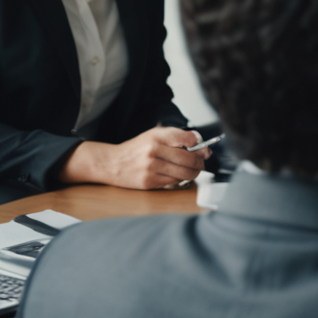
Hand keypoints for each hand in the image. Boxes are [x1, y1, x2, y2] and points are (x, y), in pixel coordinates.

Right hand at [60, 126, 207, 189]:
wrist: (112, 163)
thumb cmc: (138, 148)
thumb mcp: (155, 135)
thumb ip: (179, 137)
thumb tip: (202, 145)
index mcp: (157, 136)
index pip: (187, 138)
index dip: (201, 145)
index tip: (204, 149)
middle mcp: (154, 151)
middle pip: (190, 158)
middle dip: (200, 162)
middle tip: (202, 162)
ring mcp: (151, 168)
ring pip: (185, 173)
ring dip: (194, 172)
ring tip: (192, 170)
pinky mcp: (149, 182)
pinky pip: (174, 182)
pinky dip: (180, 179)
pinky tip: (177, 175)